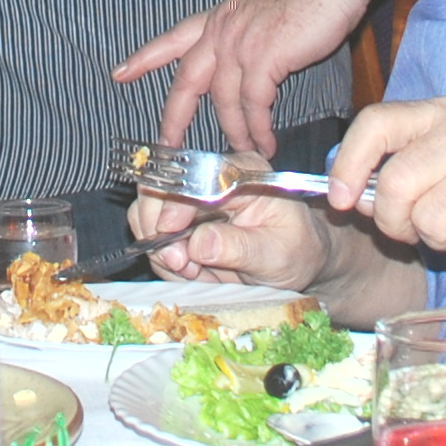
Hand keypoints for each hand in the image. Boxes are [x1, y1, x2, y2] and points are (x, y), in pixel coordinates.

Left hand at [113, 0, 370, 155]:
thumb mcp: (261, 7)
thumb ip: (247, 33)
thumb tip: (250, 59)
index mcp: (220, 16)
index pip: (173, 39)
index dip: (146, 58)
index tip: (120, 73)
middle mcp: (222, 30)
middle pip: (187, 81)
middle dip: (174, 116)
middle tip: (166, 144)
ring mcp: (240, 44)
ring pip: (223, 100)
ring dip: (235, 130)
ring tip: (244, 150)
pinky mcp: (264, 58)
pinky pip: (254, 104)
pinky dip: (258, 127)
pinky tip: (265, 140)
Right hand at [130, 184, 331, 292]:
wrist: (299, 261)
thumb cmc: (296, 251)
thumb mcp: (277, 253)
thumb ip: (240, 247)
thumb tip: (199, 244)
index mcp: (241, 172)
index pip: (192, 176)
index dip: (173, 207)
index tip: (172, 241)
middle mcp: (211, 177)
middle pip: (158, 190)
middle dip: (160, 233)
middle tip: (180, 266)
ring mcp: (192, 198)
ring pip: (147, 214)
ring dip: (161, 250)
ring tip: (193, 273)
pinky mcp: (182, 219)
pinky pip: (153, 236)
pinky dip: (164, 259)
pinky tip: (193, 272)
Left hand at [325, 98, 445, 269]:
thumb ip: (401, 168)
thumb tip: (349, 195)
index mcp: (445, 114)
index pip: (377, 122)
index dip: (349, 164)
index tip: (341, 199)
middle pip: (396, 185)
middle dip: (396, 221)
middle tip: (419, 229)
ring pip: (428, 221)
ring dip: (441, 239)